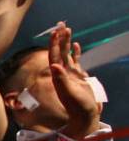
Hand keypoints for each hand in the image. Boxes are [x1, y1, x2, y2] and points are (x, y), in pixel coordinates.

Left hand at [48, 22, 99, 137]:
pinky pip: (76, 61)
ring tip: (67, 29)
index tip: (55, 32)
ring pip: (67, 54)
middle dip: (59, 39)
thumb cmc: (78, 106)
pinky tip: (75, 44)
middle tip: (61, 24)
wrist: (86, 115)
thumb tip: (54, 65)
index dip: (53, 44)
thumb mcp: (70, 93)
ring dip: (66, 42)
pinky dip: (76, 52)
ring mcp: (71, 74)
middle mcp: (62, 73)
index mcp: (58, 76)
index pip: (54, 56)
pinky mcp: (79, 77)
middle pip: (59, 52)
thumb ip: (62, 79)